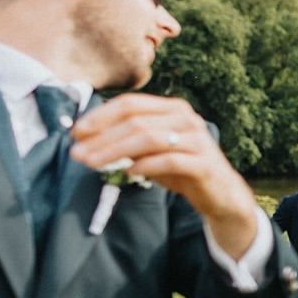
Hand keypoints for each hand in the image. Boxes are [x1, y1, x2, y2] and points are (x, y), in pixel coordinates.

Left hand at [70, 94, 257, 257]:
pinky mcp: (203, 163)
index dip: (101, 116)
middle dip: (102, 137)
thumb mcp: (152, 151)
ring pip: (149, 138)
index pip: (131, 104)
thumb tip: (86, 139)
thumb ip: (127, 141)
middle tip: (78, 153)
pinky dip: (145, 165)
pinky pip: (168, 160)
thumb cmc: (181, 169)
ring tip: (93, 163)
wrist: (220, 193)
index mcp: (172, 108)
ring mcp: (196, 139)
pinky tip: (127, 172)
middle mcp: (185, 118)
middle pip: (136, 121)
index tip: (76, 132)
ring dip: (115, 151)